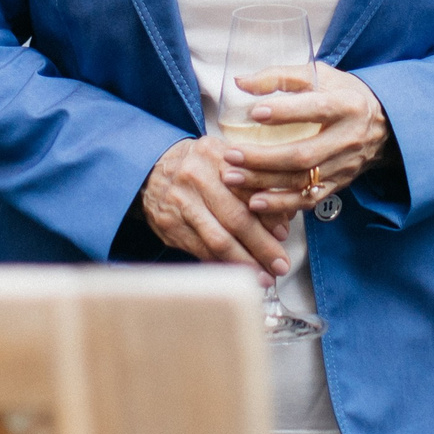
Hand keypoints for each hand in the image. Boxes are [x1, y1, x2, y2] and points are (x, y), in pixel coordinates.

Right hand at [138, 137, 293, 274]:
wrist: (149, 170)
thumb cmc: (196, 166)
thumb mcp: (221, 158)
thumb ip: (252, 181)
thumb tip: (284, 216)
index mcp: (214, 155)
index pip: (249, 187)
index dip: (270, 214)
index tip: (283, 233)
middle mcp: (196, 177)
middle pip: (236, 217)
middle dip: (262, 245)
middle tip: (280, 264)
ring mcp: (181, 203)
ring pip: (219, 239)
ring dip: (245, 262)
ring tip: (265, 277)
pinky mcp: (170, 226)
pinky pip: (201, 250)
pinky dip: (223, 265)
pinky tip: (239, 274)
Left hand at [219, 64, 391, 213]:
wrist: (383, 124)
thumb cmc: (344, 94)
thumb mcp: (320, 75)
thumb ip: (280, 77)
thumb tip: (241, 83)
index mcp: (347, 105)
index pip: (316, 109)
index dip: (286, 112)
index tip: (255, 113)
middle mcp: (348, 139)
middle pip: (304, 154)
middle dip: (263, 158)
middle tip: (231, 155)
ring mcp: (343, 166)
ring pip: (302, 181)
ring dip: (264, 183)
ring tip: (232, 178)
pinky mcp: (338, 185)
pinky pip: (308, 200)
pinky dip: (281, 204)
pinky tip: (255, 202)